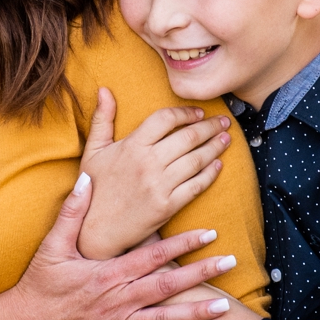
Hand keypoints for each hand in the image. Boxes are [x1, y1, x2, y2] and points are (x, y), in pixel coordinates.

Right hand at [3, 173, 237, 319]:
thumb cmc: (38, 286)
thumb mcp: (52, 246)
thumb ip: (72, 213)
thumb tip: (86, 178)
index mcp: (108, 273)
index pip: (153, 254)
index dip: (183, 243)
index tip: (208, 232)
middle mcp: (118, 299)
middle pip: (167, 284)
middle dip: (201, 273)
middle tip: (230, 263)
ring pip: (164, 318)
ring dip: (195, 313)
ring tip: (223, 307)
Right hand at [78, 89, 231, 259]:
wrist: (95, 230)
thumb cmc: (93, 188)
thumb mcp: (93, 151)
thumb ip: (102, 119)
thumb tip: (104, 89)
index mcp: (131, 146)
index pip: (165, 119)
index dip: (186, 112)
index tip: (199, 112)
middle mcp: (147, 163)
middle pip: (188, 137)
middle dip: (210, 127)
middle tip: (223, 122)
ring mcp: (159, 185)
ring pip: (197, 160)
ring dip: (215, 147)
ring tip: (226, 139)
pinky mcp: (167, 206)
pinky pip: (196, 185)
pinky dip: (211, 173)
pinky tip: (218, 165)